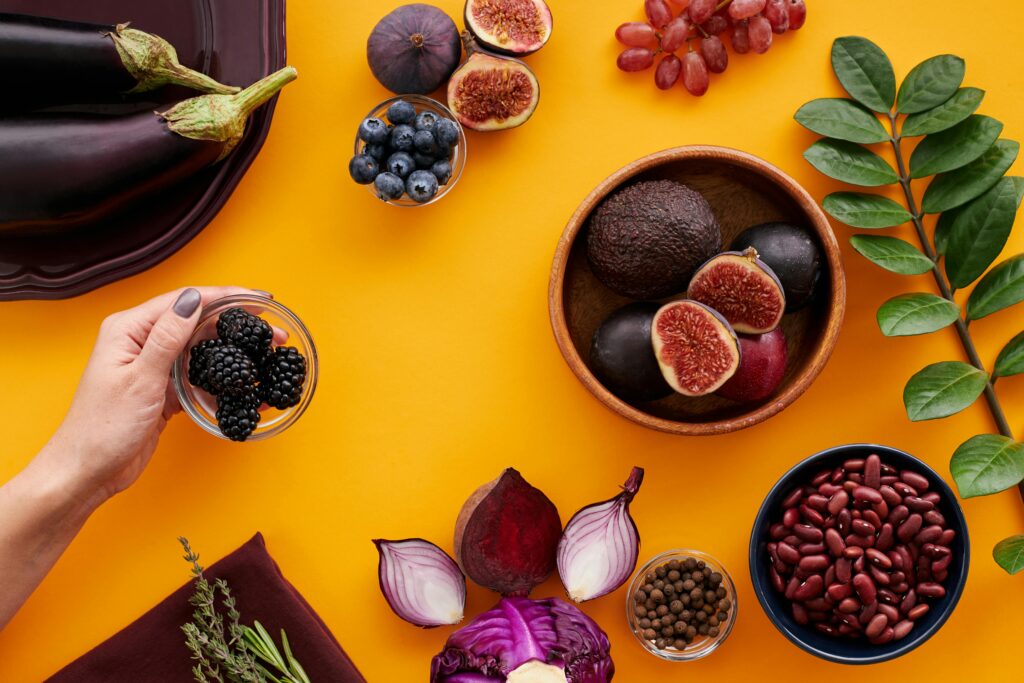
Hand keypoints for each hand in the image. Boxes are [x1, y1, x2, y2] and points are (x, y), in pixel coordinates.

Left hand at [40, 286, 263, 504]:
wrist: (88, 472)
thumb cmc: (103, 428)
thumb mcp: (140, 379)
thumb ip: (168, 337)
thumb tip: (193, 299)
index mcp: (128, 329)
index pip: (185, 301)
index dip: (225, 297)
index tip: (258, 299)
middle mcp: (140, 342)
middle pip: (197, 322)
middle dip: (237, 325)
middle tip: (273, 333)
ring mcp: (153, 366)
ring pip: (201, 349)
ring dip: (233, 351)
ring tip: (266, 355)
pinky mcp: (163, 390)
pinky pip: (198, 375)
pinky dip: (220, 379)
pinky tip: (243, 384)